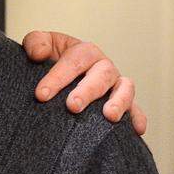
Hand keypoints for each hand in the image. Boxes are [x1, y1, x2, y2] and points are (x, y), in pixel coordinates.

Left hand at [22, 31, 146, 135]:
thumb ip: (35, 43)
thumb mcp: (39, 44)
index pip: (73, 61)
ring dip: (119, 102)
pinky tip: (137, 130)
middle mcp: (103, 67)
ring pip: (125, 89)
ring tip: (109, 116)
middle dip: (87, 91)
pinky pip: (135, 110)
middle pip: (101, 75)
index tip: (41, 95)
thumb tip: (39, 53)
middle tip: (72, 106)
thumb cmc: (50, 58)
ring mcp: (115, 85)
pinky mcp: (123, 103)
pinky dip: (137, 118)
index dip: (57, 78)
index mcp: (84, 52)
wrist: (59, 71)